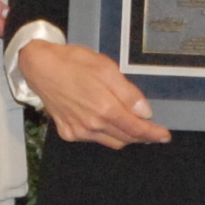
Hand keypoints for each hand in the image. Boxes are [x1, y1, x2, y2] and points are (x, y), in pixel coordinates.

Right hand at [19, 39, 170, 148]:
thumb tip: (145, 112)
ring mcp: (78, 131)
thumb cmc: (72, 63)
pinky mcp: (68, 132)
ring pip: (111, 141)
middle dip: (141, 135)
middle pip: (126, 138)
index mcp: (105, 108)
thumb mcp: (106, 69)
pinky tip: (102, 119)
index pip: (136, 129)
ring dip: (123, 135)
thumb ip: (128, 93)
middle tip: (151, 128)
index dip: (153, 134)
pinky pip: (93, 139)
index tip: (165, 136)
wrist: (40, 67)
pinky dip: (103, 133)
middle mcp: (92, 125)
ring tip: (128, 122)